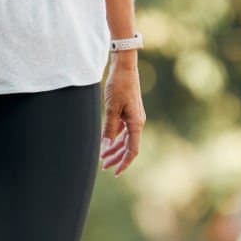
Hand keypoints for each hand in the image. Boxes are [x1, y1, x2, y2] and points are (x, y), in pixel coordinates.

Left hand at [101, 54, 144, 172]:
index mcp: (136, 123)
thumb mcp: (112, 108)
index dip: (125, 163)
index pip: (133, 150)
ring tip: (103, 158)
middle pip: (128, 147)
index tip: (116, 173)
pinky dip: (115, 138)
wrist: (124, 67)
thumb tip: (105, 147)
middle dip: (117, 158)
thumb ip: (109, 129)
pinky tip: (107, 143)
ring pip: (125, 140)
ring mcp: (133, 118)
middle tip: (104, 167)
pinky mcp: (128, 113)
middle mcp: (137, 123)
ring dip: (115, 149)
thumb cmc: (119, 85)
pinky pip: (123, 131)